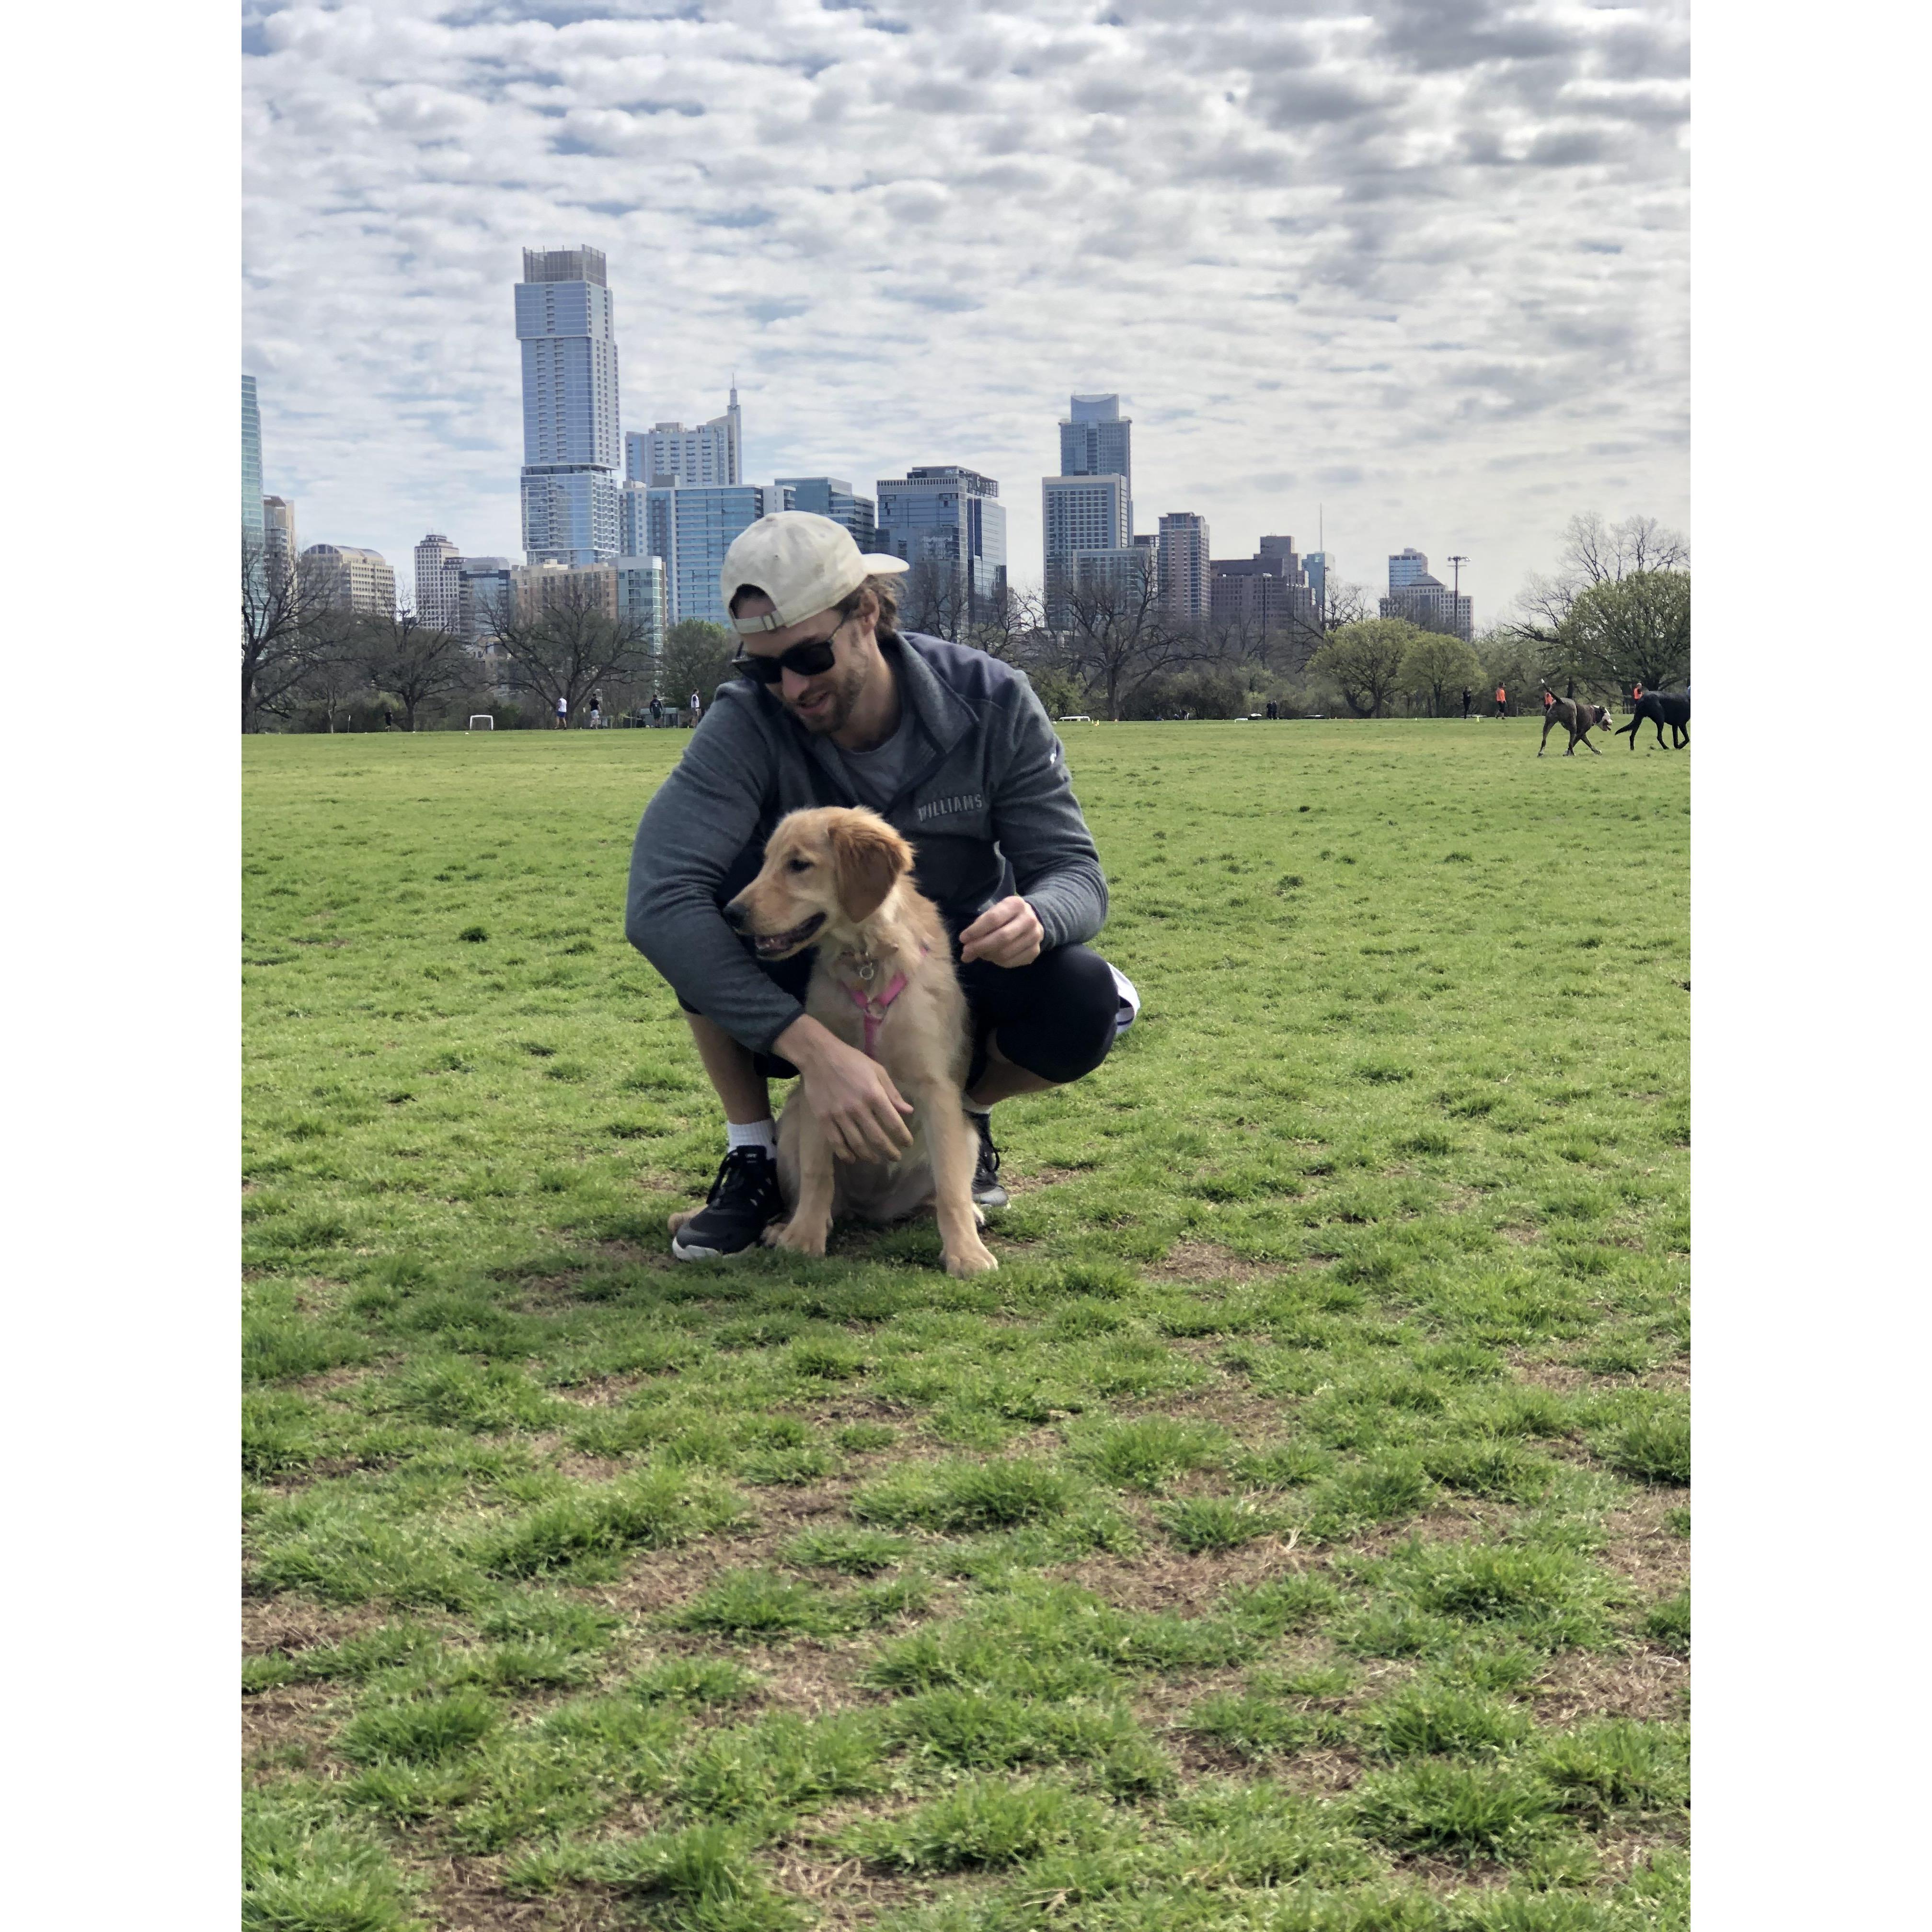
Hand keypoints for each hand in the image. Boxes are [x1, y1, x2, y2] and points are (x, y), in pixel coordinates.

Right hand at [776, 1016, 915, 1161]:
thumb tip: (908, 1111)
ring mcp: (839, 1115)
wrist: (819, 1056)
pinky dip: (845, 1154)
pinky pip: (836, 1142)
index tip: (907, 1144)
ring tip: (877, 1160)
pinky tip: (852, 1159)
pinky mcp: (824, 1119)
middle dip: (889, 1152)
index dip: (903, 1138)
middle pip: (877, 1138)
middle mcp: (858, 1108)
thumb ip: (892, 1093)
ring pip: (857, 1144)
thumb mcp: (877, 1071)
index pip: (894, 1124)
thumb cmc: (852, 1061)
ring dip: (869, 1156)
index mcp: (874, 1095)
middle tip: (895, 1158)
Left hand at [959, 895, 1043, 967]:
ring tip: (980, 953)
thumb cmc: (1006, 916)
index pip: (993, 919)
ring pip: (1005, 953)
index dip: (976, 931)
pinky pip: (1011, 962)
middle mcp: (1029, 919)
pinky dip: (997, 962)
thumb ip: (980, 926)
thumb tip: (966, 947)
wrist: (1032, 919)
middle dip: (980, 947)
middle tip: (966, 953)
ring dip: (988, 956)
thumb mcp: (995, 911)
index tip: (963, 939)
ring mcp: (1035, 936)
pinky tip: (992, 956)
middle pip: (1001, 938)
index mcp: (1016, 904)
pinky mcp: (1035, 951)